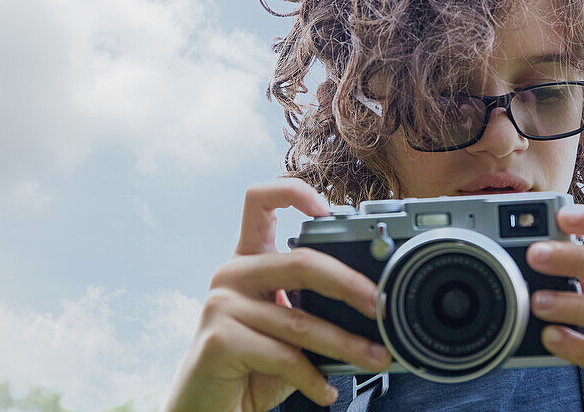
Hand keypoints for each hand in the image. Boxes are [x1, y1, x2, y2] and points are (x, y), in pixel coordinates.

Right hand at [162, 179, 391, 411]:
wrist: (204, 409)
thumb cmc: (249, 367)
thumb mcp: (284, 330)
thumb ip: (310, 308)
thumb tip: (372, 305)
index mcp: (247, 260)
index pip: (259, 201)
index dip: (294, 193)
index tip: (330, 211)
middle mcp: (231, 274)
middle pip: (299, 261)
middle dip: (349, 283)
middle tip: (379, 304)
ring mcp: (221, 306)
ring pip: (300, 320)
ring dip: (346, 344)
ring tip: (375, 358)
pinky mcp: (219, 341)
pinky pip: (284, 356)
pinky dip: (313, 378)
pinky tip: (327, 391)